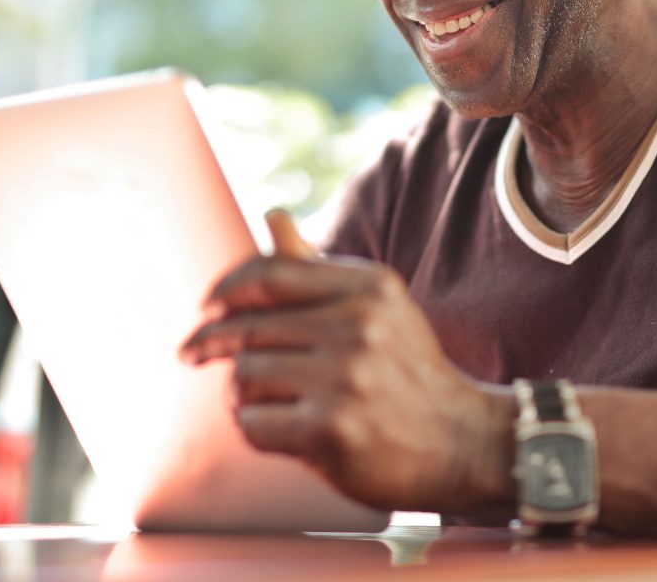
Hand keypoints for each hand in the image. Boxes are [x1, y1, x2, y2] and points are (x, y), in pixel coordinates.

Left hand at [180, 210, 513, 512]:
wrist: (460, 441)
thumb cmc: (406, 368)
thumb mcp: (376, 305)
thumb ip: (317, 266)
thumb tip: (272, 215)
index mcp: (369, 286)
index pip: (272, 272)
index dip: (226, 288)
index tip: (206, 306)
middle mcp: (359, 326)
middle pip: (250, 326)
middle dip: (215, 343)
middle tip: (195, 353)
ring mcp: (345, 380)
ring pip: (244, 375)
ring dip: (239, 391)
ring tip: (262, 398)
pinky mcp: (330, 432)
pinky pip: (252, 423)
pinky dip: (254, 427)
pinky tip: (278, 428)